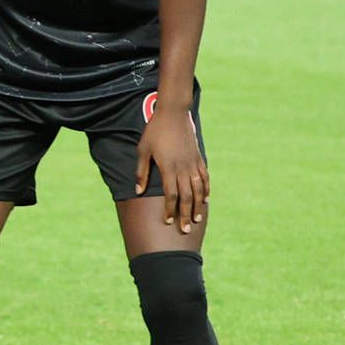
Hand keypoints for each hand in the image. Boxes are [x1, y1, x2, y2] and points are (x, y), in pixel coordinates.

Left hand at [136, 103, 208, 231]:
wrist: (173, 114)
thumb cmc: (154, 132)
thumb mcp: (142, 150)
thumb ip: (141, 172)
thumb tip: (138, 191)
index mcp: (168, 168)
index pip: (170, 195)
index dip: (169, 210)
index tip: (167, 221)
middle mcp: (183, 168)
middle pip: (187, 197)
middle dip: (186, 215)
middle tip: (185, 229)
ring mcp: (193, 163)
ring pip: (199, 189)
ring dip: (198, 206)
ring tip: (197, 219)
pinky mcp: (199, 158)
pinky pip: (205, 177)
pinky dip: (206, 190)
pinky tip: (206, 199)